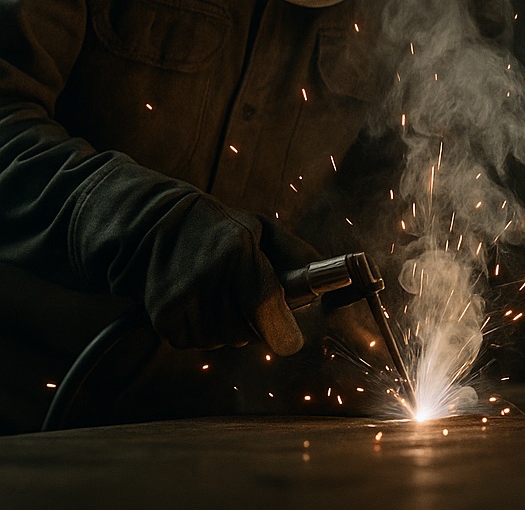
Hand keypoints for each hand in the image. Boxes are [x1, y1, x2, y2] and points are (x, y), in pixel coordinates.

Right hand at [138, 202, 315, 354]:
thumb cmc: (222, 229)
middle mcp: (207, 275)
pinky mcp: (161, 314)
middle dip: (254, 324)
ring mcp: (180, 296)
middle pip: (244, 331)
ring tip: (219, 296)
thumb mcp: (262, 228)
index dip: (280, 330)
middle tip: (246, 300)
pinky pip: (193, 343)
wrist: (157, 224)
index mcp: (238, 250)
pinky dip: (201, 331)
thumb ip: (296, 256)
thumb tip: (325, 286)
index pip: (263, 304)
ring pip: (220, 341)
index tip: (291, 343)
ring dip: (226, 327)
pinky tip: (198, 303)